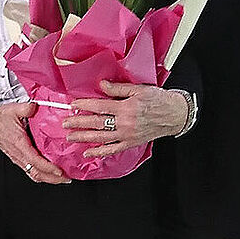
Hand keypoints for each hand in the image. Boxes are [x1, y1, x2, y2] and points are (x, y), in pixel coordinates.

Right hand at [0, 103, 68, 183]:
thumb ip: (26, 108)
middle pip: (36, 173)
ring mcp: (18, 159)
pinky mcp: (19, 159)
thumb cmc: (0, 119)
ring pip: (34, 174)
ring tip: (62, 178)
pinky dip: (42, 175)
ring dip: (49, 179)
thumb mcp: (13, 110)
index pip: (34, 160)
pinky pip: (31, 171)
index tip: (59, 170)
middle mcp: (19, 154)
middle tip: (66, 178)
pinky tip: (51, 174)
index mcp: (19, 143)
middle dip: (53, 178)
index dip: (48, 167)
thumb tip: (36, 107)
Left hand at [65, 81, 187, 156]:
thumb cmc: (158, 100)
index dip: (84, 105)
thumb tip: (102, 85)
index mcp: (125, 108)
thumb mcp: (139, 89)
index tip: (73, 105)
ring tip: (70, 137)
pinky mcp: (130, 143)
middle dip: (78, 123)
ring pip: (101, 137)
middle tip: (65, 123)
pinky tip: (88, 153)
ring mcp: (126, 135)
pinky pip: (112, 149)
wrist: (174, 114)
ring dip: (84, 137)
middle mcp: (124, 123)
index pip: (99, 107)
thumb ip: (118, 88)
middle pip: (96, 123)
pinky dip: (99, 152)